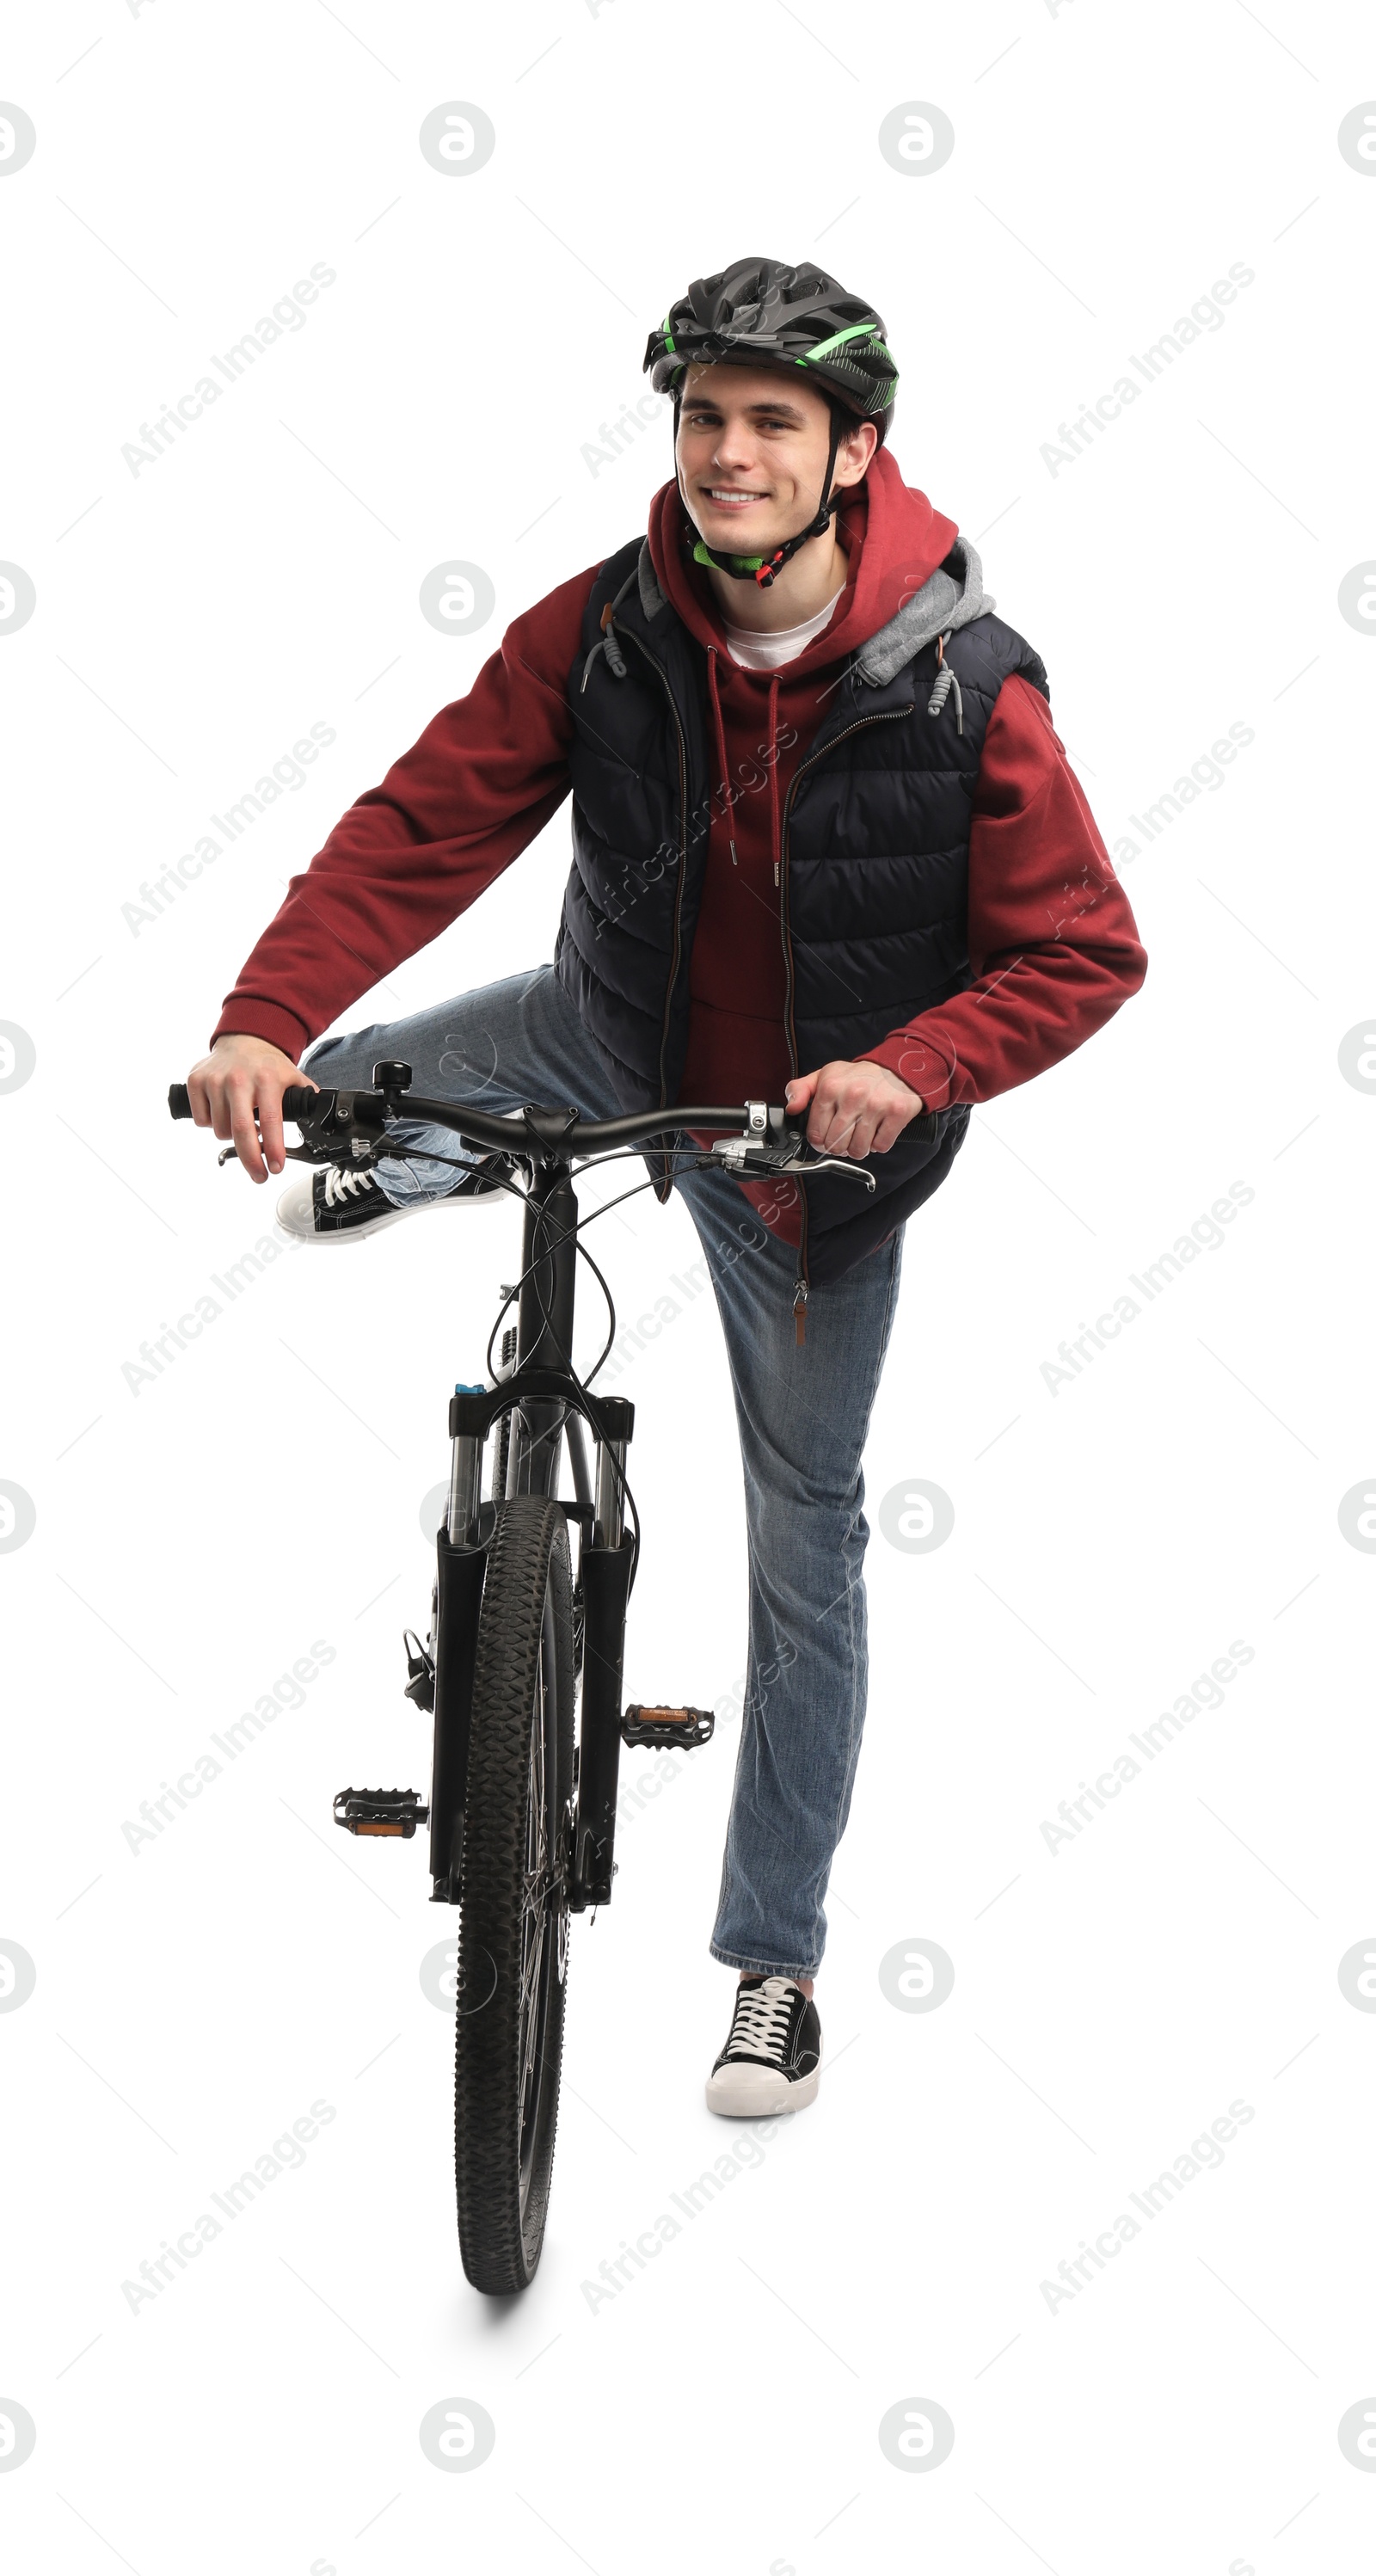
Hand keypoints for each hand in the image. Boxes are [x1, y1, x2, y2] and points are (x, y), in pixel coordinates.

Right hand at [186, 1033, 316, 1183]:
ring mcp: (215, 1080)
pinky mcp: (196, 1081)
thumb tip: (321, 1120)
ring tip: (242, 1121)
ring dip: (231, 1136)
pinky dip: (211, 1123)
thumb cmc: (267, 1065)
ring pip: (220, 1130)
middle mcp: (239, 1079)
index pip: (271, 1121)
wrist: (243, 1039)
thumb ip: (307, 1100)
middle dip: (251, 1160)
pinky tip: (223, 1111)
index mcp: (267, 1079)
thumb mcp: (293, 1077)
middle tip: (259, 1175)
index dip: (273, 1149)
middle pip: (241, 1131)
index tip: (276, 1168)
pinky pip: (201, 1120)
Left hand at [784, 1059, 924, 1159]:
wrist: (896, 1066)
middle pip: (836, 1146)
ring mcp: (876, 1105)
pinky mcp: (897, 1112)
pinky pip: (881, 1146)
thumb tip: (791, 1109)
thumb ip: (800, 1090)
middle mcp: (852, 1095)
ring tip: (861, 1135)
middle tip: (846, 1137)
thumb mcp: (825, 1076)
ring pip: (858, 1150)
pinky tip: (877, 1131)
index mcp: (831, 1087)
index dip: (820, 1142)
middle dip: (839, 1147)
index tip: (827, 1137)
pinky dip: (878, 1145)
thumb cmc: (858, 1077)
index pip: (816, 1134)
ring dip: (858, 1149)